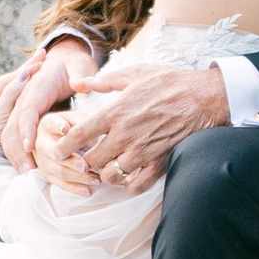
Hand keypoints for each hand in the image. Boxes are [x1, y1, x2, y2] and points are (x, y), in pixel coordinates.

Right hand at [0, 40, 94, 169]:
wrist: (63, 61)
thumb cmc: (74, 65)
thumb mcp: (80, 64)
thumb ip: (81, 74)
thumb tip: (80, 85)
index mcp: (37, 87)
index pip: (27, 109)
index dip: (27, 128)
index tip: (29, 146)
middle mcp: (25, 99)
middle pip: (12, 125)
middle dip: (17, 148)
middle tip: (27, 170)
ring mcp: (22, 109)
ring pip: (9, 133)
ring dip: (16, 154)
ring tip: (26, 173)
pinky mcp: (26, 119)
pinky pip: (16, 137)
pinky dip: (19, 153)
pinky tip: (28, 170)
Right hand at [33, 103, 97, 193]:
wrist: (53, 136)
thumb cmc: (69, 126)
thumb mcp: (75, 118)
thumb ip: (83, 122)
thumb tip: (96, 135)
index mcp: (47, 124)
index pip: (52, 124)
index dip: (58, 126)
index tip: (65, 129)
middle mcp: (40, 142)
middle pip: (54, 153)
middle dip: (71, 161)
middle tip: (86, 166)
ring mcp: (41, 160)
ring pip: (58, 171)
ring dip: (77, 177)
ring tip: (96, 179)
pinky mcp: (46, 174)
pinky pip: (59, 184)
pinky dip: (74, 188)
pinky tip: (88, 191)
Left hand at [69, 61, 229, 190]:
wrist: (203, 97)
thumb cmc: (169, 82)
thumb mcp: (133, 73)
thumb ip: (102, 81)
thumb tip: (77, 83)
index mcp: (116, 112)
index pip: (79, 135)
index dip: (63, 146)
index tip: (55, 151)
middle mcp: (125, 134)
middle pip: (91, 160)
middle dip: (82, 161)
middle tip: (82, 159)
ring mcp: (142, 152)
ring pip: (110, 175)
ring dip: (104, 173)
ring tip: (104, 167)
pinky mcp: (159, 163)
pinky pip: (136, 185)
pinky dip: (127, 184)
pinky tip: (126, 175)